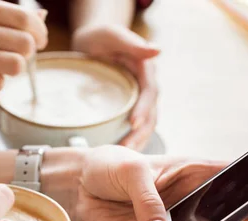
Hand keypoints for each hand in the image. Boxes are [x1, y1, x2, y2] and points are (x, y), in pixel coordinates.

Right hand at [0, 0, 47, 94]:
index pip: (24, 18)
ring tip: (1, 64)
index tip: (38, 39)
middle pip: (25, 44)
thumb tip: (41, 17)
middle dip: (29, 52)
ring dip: (14, 68)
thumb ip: (3, 12)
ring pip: (15, 65)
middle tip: (20, 54)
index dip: (39, 32)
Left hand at [44, 146, 247, 220]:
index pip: (219, 174)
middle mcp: (180, 197)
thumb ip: (148, 200)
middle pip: (214, 207)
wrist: (78, 186)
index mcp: (183, 171)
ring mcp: (165, 219)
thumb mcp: (131, 173)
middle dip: (232, 213)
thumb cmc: (109, 167)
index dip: (242, 180)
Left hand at [72, 25, 158, 150]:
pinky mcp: (129, 109)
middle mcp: (146, 87)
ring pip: (145, 125)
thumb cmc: (100, 36)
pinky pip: (133, 128)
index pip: (150, 93)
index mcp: (146, 70)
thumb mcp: (112, 35)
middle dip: (141, 133)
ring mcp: (138, 100)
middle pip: (150, 114)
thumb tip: (157, 50)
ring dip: (137, 142)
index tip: (133, 123)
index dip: (144, 109)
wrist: (91, 43)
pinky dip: (129, 141)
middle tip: (127, 149)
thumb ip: (132, 43)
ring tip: (125, 158)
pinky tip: (119, 155)